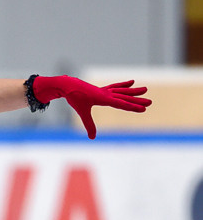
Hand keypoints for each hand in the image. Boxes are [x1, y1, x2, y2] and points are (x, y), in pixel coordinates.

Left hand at [33, 75, 150, 138]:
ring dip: (134, 91)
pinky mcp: (102, 90)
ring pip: (122, 91)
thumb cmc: (75, 98)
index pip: (121, 104)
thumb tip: (92, 138)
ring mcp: (105, 90)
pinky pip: (115, 87)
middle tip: (150, 102)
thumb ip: (89, 125)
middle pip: (125, 97)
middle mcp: (106, 93)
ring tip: (145, 89)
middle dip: (138, 100)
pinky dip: (123, 85)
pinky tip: (132, 82)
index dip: (132, 107)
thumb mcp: (82, 112)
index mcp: (104, 98)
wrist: (68, 85)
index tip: (143, 108)